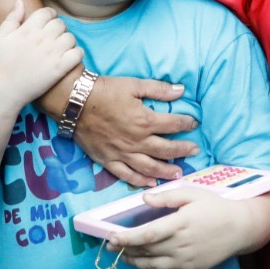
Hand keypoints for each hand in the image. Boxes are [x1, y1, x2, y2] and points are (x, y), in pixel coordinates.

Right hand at [0, 2, 83, 112]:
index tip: (47, 24)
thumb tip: (20, 0)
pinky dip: (75, 54)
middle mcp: (41, 39)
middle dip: (58, 29)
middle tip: (52, 39)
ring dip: (67, 42)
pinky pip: (78, 53)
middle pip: (60, 24)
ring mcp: (51, 54)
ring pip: (70, 37)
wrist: (3, 91)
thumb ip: (11, 18)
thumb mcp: (0, 38)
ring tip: (59, 50)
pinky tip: (67, 59)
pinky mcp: (59, 68)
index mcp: (27, 30)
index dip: (49, 16)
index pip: (47, 12)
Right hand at [72, 74, 200, 186]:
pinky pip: (126, 175)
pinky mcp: (108, 160)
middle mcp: (136, 141)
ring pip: (149, 167)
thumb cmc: (105, 91)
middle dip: (182, 151)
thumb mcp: (134, 85)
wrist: (75, 103)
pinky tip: (150, 183)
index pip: (173, 125)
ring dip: (166, 171)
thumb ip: (159, 89)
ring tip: (178, 174)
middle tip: (194, 151)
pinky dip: (140, 181)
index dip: (186, 124)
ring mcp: (122, 153)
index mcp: (145, 121)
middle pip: (165, 150)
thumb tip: (181, 90)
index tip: (194, 123)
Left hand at [107, 185, 246, 268]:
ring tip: (126, 256)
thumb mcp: (192, 194)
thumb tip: (144, 198)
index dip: (126, 238)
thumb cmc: (215, 207)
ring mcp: (186, 261)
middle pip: (146, 251)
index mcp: (180, 223)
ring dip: (135, 262)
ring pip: (152, 267)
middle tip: (112, 245)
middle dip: (125, 249)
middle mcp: (181, 245)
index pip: (147, 234)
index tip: (111, 237)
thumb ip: (167, 196)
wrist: (239, 227)